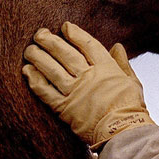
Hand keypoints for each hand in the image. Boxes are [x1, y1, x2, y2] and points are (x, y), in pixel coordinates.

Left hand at [22, 22, 153, 148]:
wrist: (124, 132)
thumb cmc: (131, 108)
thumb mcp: (132, 82)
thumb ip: (123, 63)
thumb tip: (117, 46)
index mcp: (107, 68)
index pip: (88, 45)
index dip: (76, 34)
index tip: (65, 26)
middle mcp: (89, 77)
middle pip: (66, 54)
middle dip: (51, 41)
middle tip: (39, 33)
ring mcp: (75, 92)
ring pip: (52, 70)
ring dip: (39, 58)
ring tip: (29, 50)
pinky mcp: (65, 108)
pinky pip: (46, 92)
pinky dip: (35, 80)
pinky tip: (27, 71)